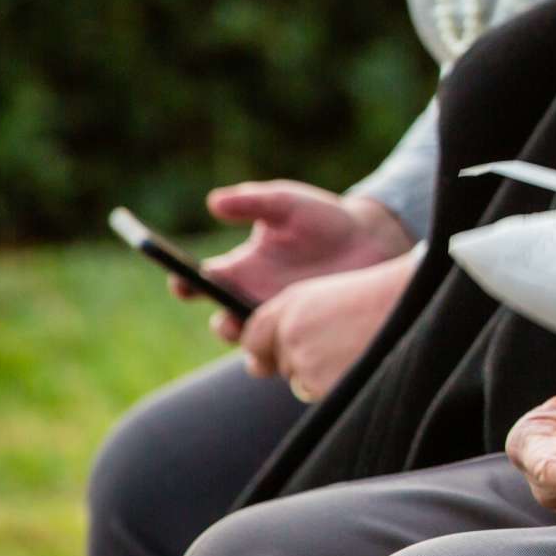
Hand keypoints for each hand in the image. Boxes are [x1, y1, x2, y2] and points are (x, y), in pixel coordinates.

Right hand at [193, 181, 411, 336]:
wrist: (372, 239)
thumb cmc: (324, 218)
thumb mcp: (287, 203)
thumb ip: (252, 201)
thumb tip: (213, 202)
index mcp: (239, 268)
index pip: (198, 282)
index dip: (183, 284)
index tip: (182, 282)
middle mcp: (252, 297)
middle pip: (223, 323)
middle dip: (223, 324)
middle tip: (232, 317)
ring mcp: (280, 318)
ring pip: (253, 346)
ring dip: (254, 345)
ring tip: (267, 333)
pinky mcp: (308, 331)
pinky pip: (288, 355)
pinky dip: (286, 354)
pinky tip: (297, 342)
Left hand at [236, 250, 416, 399]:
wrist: (417, 305)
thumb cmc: (377, 298)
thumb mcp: (326, 297)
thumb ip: (287, 322)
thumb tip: (255, 367)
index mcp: (290, 305)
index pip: (254, 337)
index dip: (262, 350)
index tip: (268, 359)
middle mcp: (291, 333)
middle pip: (283, 364)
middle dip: (305, 361)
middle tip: (345, 341)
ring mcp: (307, 361)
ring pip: (302, 382)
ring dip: (324, 375)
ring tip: (358, 349)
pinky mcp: (325, 386)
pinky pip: (323, 395)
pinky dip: (340, 387)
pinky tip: (363, 364)